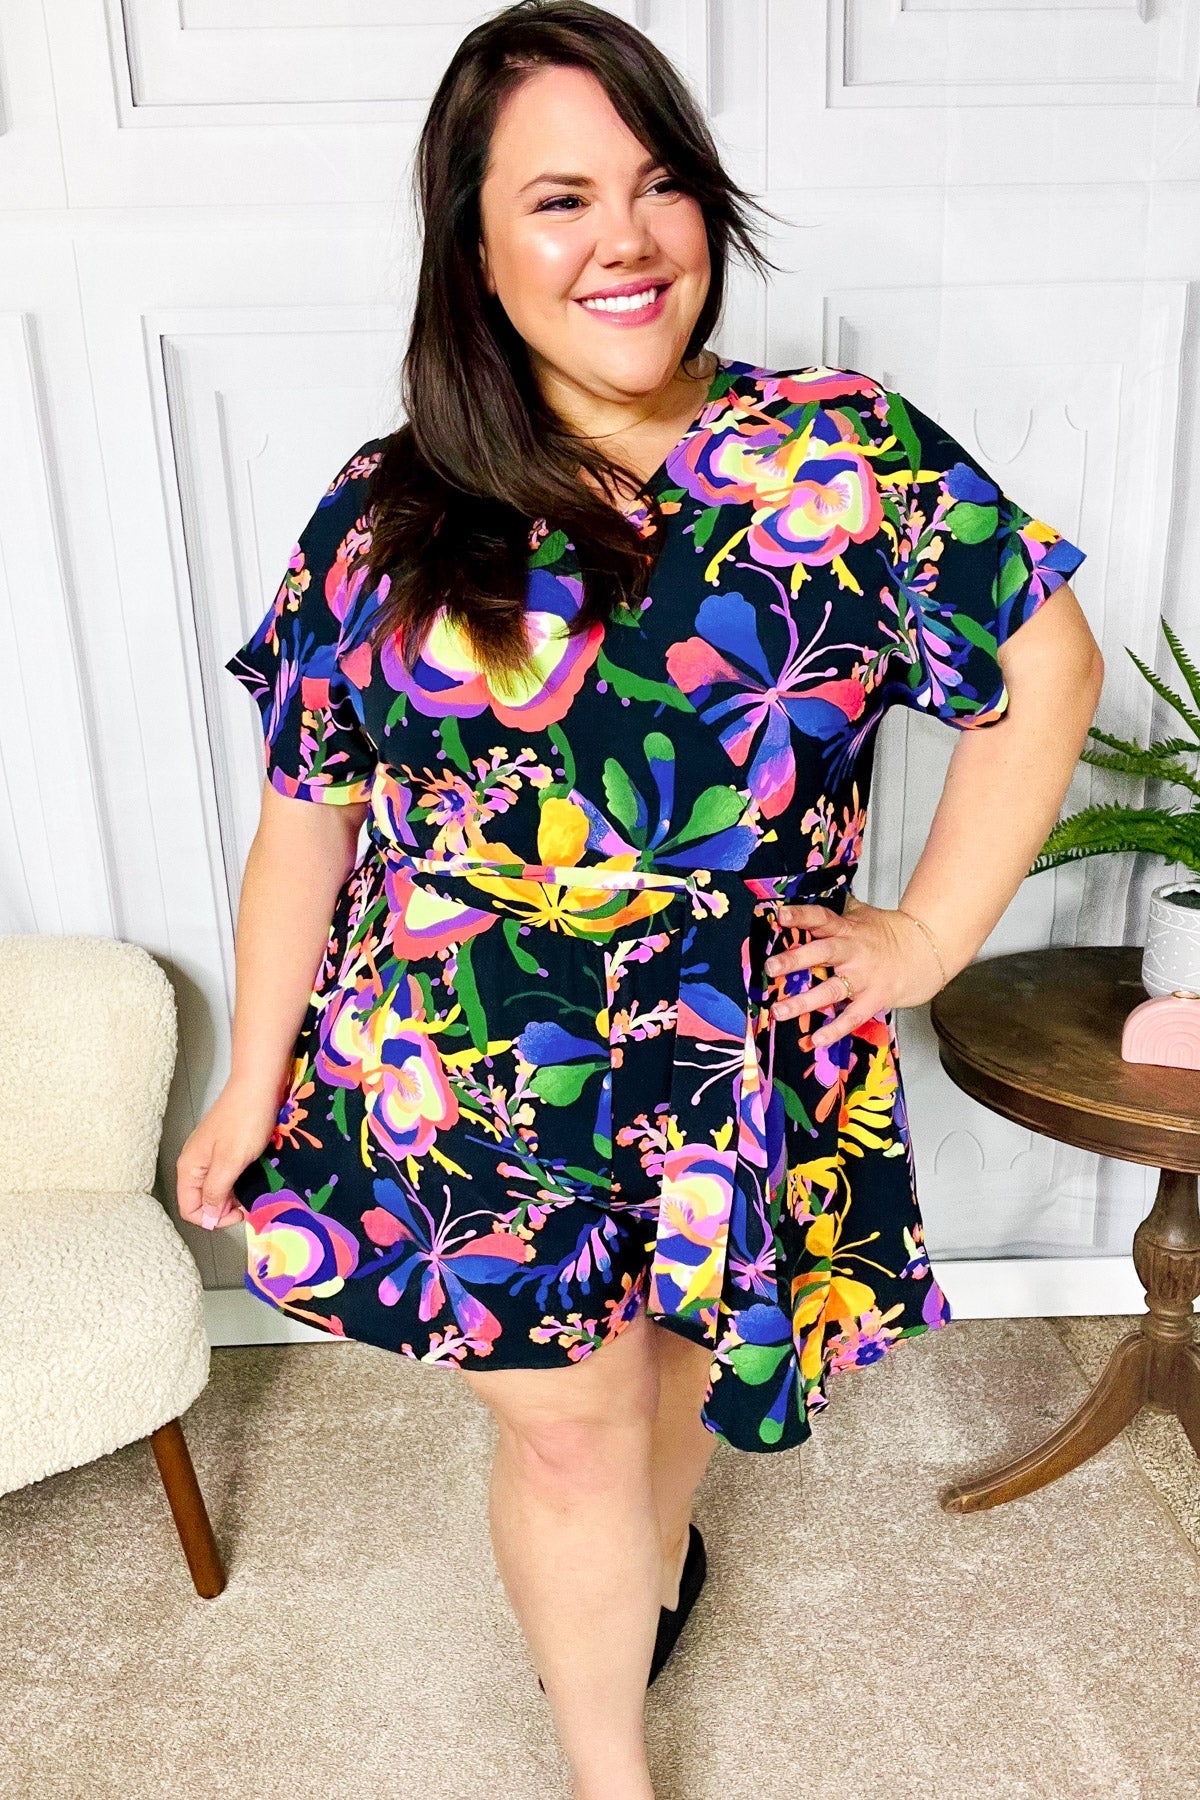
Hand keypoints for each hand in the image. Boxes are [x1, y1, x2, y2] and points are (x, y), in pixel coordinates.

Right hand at [176, 1080, 281, 1230]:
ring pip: (216, 1188)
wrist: (258, 1085)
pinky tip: (253, 1177)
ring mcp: (210, 1154)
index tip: (237, 1213)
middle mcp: (195, 1162)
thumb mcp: (229, 1162)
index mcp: (189, 1167)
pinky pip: (226, 1174)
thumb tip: (208, 1217)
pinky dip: (238, 1181)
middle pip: (202, 1200)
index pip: (189, 1208)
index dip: (212, 1218)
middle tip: (248, 1204)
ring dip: (232, 1196)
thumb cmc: (245, 1120)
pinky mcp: (224, 1147)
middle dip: (223, 1208)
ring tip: (253, 1191)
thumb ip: (216, 1191)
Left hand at [764, 893, 946, 1048]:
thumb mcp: (863, 914)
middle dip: (795, 960)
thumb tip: (815, 892)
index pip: (822, 918)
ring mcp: (864, 978)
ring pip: (831, 990)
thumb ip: (839, 909)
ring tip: (779, 1011)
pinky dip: (835, 1030)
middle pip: (822, 953)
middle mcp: (853, 952)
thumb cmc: (890, 933)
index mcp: (848, 929)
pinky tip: (816, 1040)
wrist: (926, 951)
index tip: (781, 916)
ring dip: (803, 1002)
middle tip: (771, 967)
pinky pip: (852, 1016)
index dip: (801, 916)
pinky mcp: (874, 999)